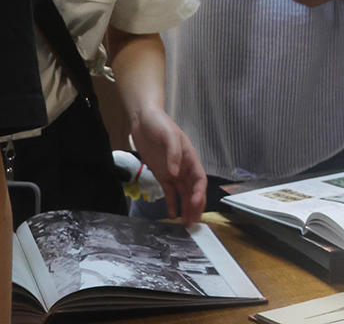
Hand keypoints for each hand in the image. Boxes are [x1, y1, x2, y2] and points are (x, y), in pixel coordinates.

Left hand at [129, 107, 207, 224]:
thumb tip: (175, 173)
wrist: (144, 119)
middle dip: (195, 206)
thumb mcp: (169, 136)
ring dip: (186, 208)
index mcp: (191, 158)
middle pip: (194, 190)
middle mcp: (184, 167)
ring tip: (186, 223)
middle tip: (194, 222)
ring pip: (183, 194)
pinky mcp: (162, 174)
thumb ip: (174, 154)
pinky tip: (172, 214)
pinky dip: (172, 203)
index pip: (199, 179)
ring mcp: (173, 172)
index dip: (199, 193)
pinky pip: (169, 192)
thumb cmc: (160, 124)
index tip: (194, 204)